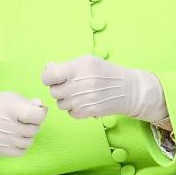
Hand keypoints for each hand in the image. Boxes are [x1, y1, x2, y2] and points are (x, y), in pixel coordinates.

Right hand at [0, 91, 46, 170]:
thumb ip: (26, 102)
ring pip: (28, 142)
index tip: (39, 111)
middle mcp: (0, 122)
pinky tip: (16, 138)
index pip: (33, 115)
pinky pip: (21, 151)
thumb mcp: (8, 98)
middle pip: (33, 129)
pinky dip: (22, 146)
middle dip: (35, 125)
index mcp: (5, 106)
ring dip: (29, 136)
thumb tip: (41, 106)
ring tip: (22, 129)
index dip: (41, 114)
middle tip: (28, 121)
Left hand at [41, 56, 166, 120]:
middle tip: (71, 84)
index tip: (54, 77)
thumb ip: (66, 65)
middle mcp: (78, 84)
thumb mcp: (88, 61)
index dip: (48, 77)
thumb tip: (48, 68)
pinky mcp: (87, 112)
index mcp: (77, 68)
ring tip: (80, 93)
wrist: (127, 90)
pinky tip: (85, 101)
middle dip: (59, 88)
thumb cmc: (106, 73)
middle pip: (54, 91)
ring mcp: (82, 100)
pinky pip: (70, 113)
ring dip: (66, 99)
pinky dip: (75, 109)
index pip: (49, 76)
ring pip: (60, 103)